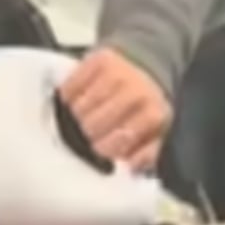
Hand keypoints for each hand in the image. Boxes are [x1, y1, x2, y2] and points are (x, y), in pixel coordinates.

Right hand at [61, 47, 171, 170]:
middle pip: (93, 126)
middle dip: (90, 132)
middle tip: (93, 130)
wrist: (143, 64)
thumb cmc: (146, 104)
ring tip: (88, 112)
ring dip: (79, 115)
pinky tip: (80, 97)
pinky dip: (69, 95)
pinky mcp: (97, 59)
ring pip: (78, 108)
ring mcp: (116, 73)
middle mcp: (136, 90)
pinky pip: (69, 87)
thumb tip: (130, 165)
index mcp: (154, 113)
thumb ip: (146, 153)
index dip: (105, 149)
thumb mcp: (155, 131)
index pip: (117, 142)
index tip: (102, 147)